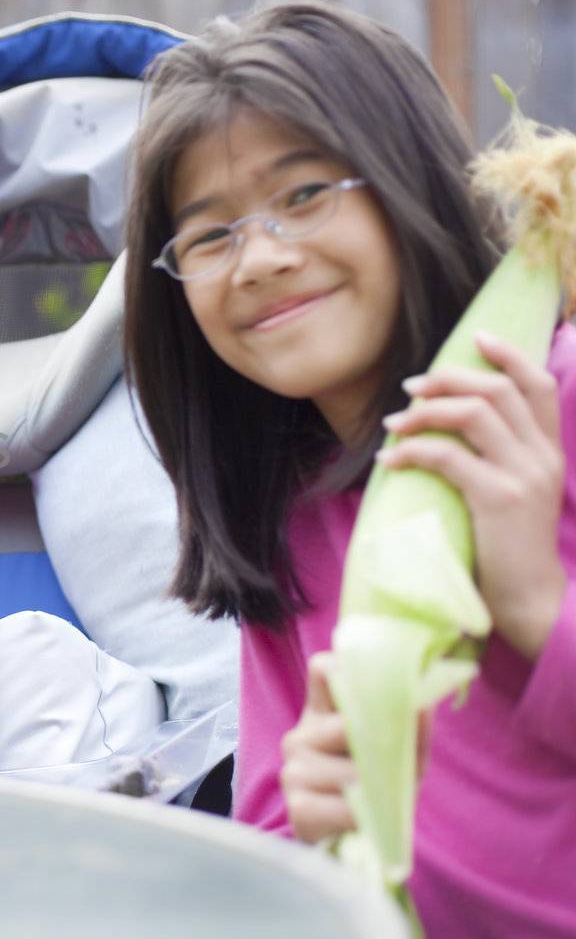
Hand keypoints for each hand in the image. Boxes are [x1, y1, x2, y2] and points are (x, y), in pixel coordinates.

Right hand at [282, 653, 432, 844]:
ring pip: (351, 770)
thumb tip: (424, 704)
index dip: (349, 670)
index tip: (381, 688)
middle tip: (401, 766)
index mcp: (321, 714)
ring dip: (380, 788)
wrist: (356, 842)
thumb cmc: (375, 789)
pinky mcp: (297, 808)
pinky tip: (366, 820)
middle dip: (384, 748)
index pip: (324, 669)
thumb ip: (409, 727)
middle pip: (346, 724)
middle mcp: (299, 737)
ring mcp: (293, 772)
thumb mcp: (398, 752)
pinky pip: (345, 807)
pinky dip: (367, 816)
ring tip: (385, 800)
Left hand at [378, 331, 566, 659]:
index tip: (476, 337)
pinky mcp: (499, 499)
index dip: (509, 355)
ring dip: (427, 411)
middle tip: (410, 387)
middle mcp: (543, 457)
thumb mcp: (514, 496)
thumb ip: (498, 461)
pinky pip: (447, 457)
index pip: (540, 387)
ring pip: (475, 414)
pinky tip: (388, 460)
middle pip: (499, 390)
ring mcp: (524, 476)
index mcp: (550, 452)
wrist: (531, 602)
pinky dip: (411, 452)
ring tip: (394, 424)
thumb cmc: (510, 551)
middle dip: (449, 378)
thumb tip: (448, 432)